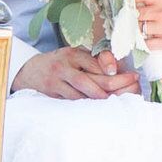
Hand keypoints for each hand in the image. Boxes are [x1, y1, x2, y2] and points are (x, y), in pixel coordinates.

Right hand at [17, 45, 133, 99]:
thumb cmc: (60, 63)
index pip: (94, 62)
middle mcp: (63, 67)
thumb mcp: (74, 55)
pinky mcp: (52, 95)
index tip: (132, 75)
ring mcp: (56, 83)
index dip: (112, 69)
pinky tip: (100, 107)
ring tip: (119, 101)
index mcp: (72, 54)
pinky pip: (72, 102)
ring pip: (81, 95)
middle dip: (114, 86)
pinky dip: (87, 106)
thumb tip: (116, 70)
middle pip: (90, 80)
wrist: (29, 71)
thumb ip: (93, 60)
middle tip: (132, 88)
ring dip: (101, 100)